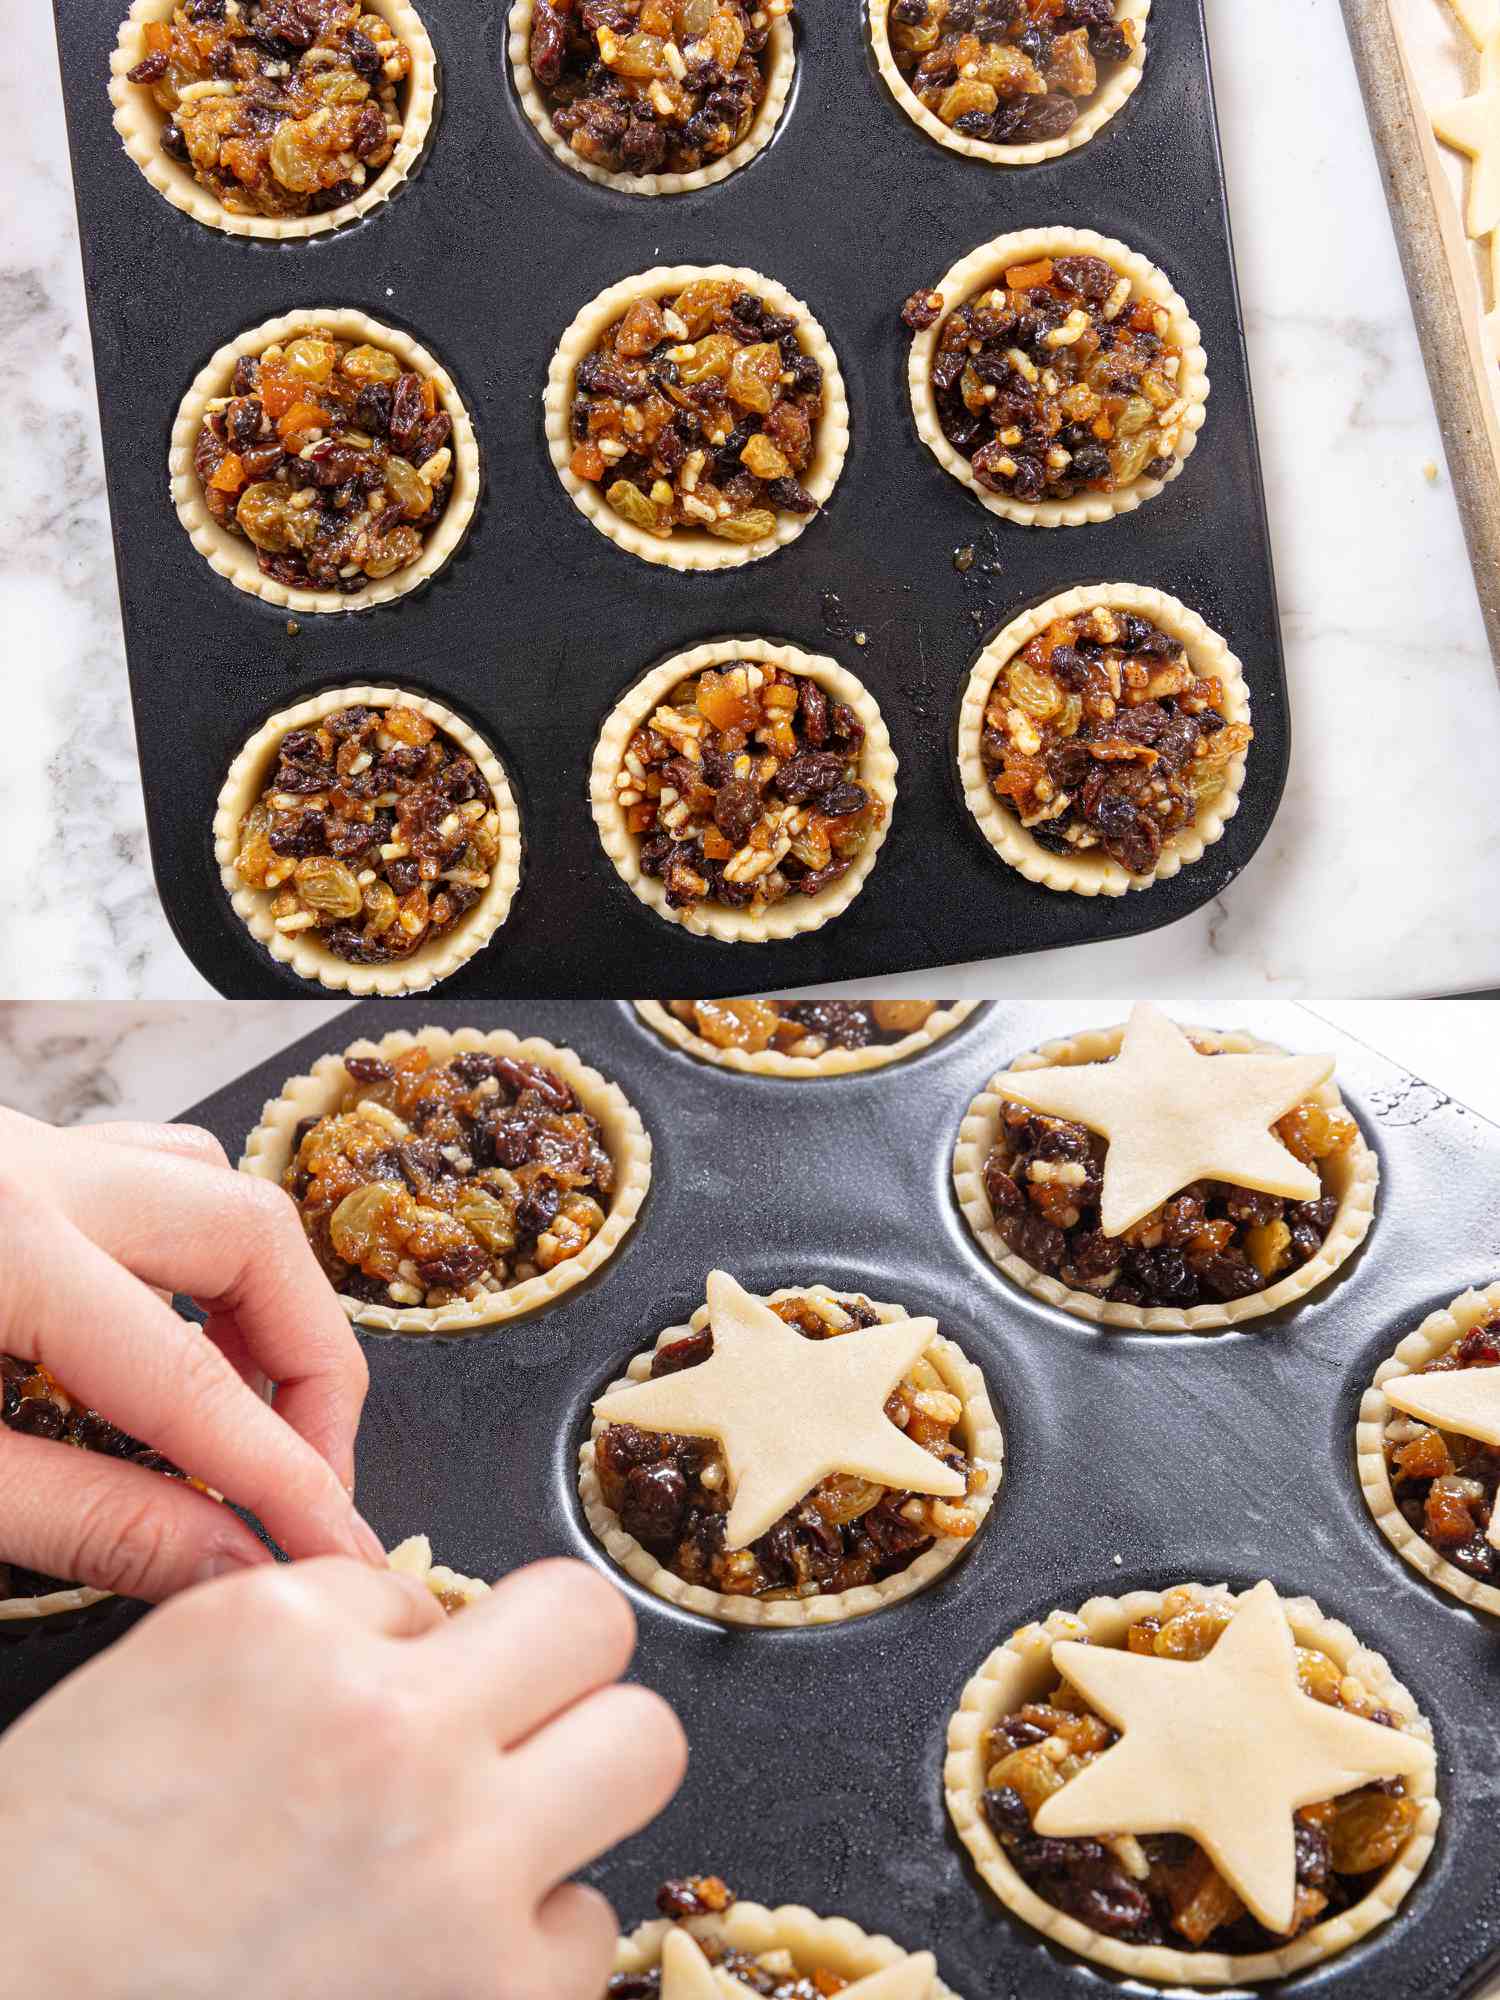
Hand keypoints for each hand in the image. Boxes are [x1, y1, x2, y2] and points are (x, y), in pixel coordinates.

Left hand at [0, 1106, 379, 1597]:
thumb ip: (89, 1522)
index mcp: (5, 1245)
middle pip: (252, 1232)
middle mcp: (30, 1168)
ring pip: (208, 1183)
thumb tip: (235, 1558)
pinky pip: (145, 1174)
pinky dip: (191, 1253)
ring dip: (256, 1298)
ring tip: (240, 1412)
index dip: (286, 1476)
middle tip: (305, 1477)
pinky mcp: (10, 1159)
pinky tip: (170, 1329)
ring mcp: (22, 1146)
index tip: (338, 1547)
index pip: (192, 1379)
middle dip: (307, 1362)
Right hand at [0, 1556, 685, 1999]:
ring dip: (564, 1798)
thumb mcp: (159, 1688)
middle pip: (594, 1623)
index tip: (372, 1706)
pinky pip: (591, 1930)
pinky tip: (439, 1966)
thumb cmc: (57, 1881)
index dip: (405, 1652)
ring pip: (640, 1752)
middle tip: (503, 1728)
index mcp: (288, 1640)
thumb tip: (429, 1631)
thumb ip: (313, 1634)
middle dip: (556, 1667)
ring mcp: (458, 1879)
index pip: (433, 1586)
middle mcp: (390, 1737)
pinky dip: (529, 1949)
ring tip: (472, 1856)